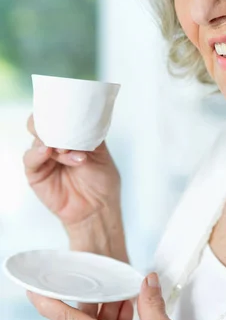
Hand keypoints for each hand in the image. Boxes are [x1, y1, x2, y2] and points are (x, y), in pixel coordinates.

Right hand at [23, 114, 120, 233]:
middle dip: (52, 122)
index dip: (62, 112)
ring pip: (37, 139)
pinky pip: (30, 159)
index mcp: (71, 135)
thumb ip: (88, 134)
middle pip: (42, 123)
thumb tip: (80, 119)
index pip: (59, 116)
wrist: (98, 207)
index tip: (71, 113)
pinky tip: (47, 152)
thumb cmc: (101, 180)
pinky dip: (37, 153)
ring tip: (67, 150)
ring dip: (52, 141)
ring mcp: (44, 157)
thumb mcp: (100, 151)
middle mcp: (56, 143)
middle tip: (66, 129)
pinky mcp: (36, 173)